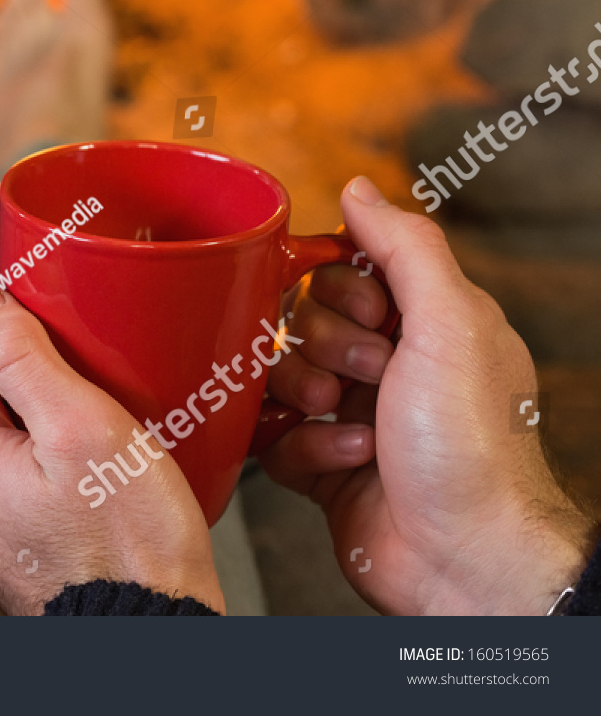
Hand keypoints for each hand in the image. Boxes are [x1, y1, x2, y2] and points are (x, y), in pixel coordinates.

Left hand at [0, 283, 223, 614]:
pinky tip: (105, 477)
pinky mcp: (17, 556)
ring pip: (12, 446)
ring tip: (111, 430)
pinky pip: (28, 490)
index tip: (67, 327)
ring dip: (53, 429)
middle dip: (42, 382)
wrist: (152, 638)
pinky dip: (61, 473)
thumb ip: (21, 357)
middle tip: (103, 382)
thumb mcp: (80, 426)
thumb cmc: (128, 544)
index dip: (19, 331)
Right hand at [260, 176, 593, 614]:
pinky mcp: (321, 466)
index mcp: (426, 324)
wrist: (467, 558)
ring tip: (348, 421)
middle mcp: (389, 366)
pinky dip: (300, 448)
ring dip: (306, 397)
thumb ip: (405, 245)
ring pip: (280, 375)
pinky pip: (271, 436)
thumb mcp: (450, 324)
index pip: (344, 270)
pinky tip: (346, 461)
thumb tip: (358, 187)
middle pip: (302, 319)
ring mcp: (352, 416)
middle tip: (367, 377)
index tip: (374, 317)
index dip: (342, 290)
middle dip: (323, 347)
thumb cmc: (473, 446)